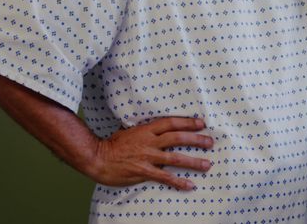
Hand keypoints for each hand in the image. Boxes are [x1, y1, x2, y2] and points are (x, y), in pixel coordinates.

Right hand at [89, 117, 213, 190]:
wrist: (96, 158)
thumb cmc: (112, 145)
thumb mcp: (131, 131)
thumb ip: (147, 132)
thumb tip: (160, 131)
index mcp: (146, 130)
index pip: (171, 122)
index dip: (187, 122)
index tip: (201, 124)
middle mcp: (149, 142)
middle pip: (178, 138)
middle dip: (196, 140)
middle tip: (210, 142)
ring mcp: (147, 157)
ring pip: (175, 158)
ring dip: (193, 161)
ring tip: (207, 164)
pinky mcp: (143, 171)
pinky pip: (164, 177)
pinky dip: (178, 181)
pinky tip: (190, 185)